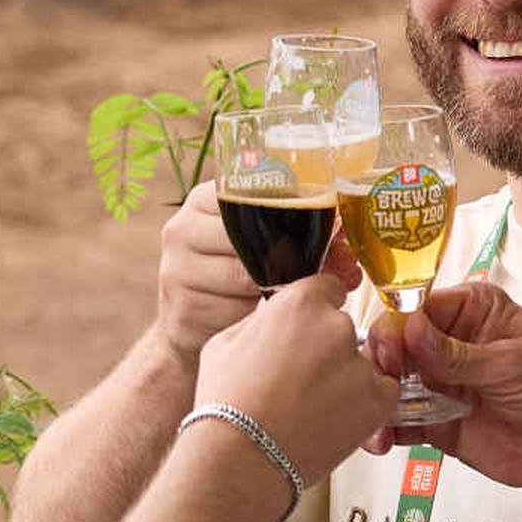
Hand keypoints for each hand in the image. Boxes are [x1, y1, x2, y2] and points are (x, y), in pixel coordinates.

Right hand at [153, 179, 355, 358]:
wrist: (189, 324)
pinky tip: (263, 322)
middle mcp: (181, 230)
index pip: (248, 196)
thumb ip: (293, 236)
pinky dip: (256, 319)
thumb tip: (346, 243)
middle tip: (313, 273)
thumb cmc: (234, 275)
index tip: (313, 234)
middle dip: (286, 258)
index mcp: (202, 202)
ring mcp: (175, 270)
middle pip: (248, 240)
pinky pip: (234, 311)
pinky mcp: (181, 309)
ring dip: (274, 291)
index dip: (286, 216)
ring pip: (243, 278)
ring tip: (289, 299)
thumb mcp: (253, 244)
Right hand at [192, 274, 390, 518]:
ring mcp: (359, 364)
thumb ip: (260, 321)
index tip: (309, 330)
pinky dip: (364, 403)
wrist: (242, 457)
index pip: (328, 288)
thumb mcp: (225, 343)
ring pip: (360, 362)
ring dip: (343, 378)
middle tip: (300, 378)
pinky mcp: (376, 400)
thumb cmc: (227, 405)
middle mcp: (335, 326)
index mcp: (299, 303)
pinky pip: (381, 391)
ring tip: (311, 407)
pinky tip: (333, 417)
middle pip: (342, 328)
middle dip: (326, 349)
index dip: (316, 311)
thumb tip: (274, 318)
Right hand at [368, 280, 521, 496]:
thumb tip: (409, 329)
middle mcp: (449, 343)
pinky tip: (378, 440)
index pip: (417, 308)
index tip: (388, 352)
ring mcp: (441, 384)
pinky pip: (402, 422)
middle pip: (396, 345)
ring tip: (367, 420)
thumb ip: (457, 355)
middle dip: (379, 364)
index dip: (396, 327)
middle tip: (376, 388)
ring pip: (393, 384)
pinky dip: (386, 430)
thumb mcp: (512, 364)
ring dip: (375, 399)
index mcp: (471, 311)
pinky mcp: (438, 423)